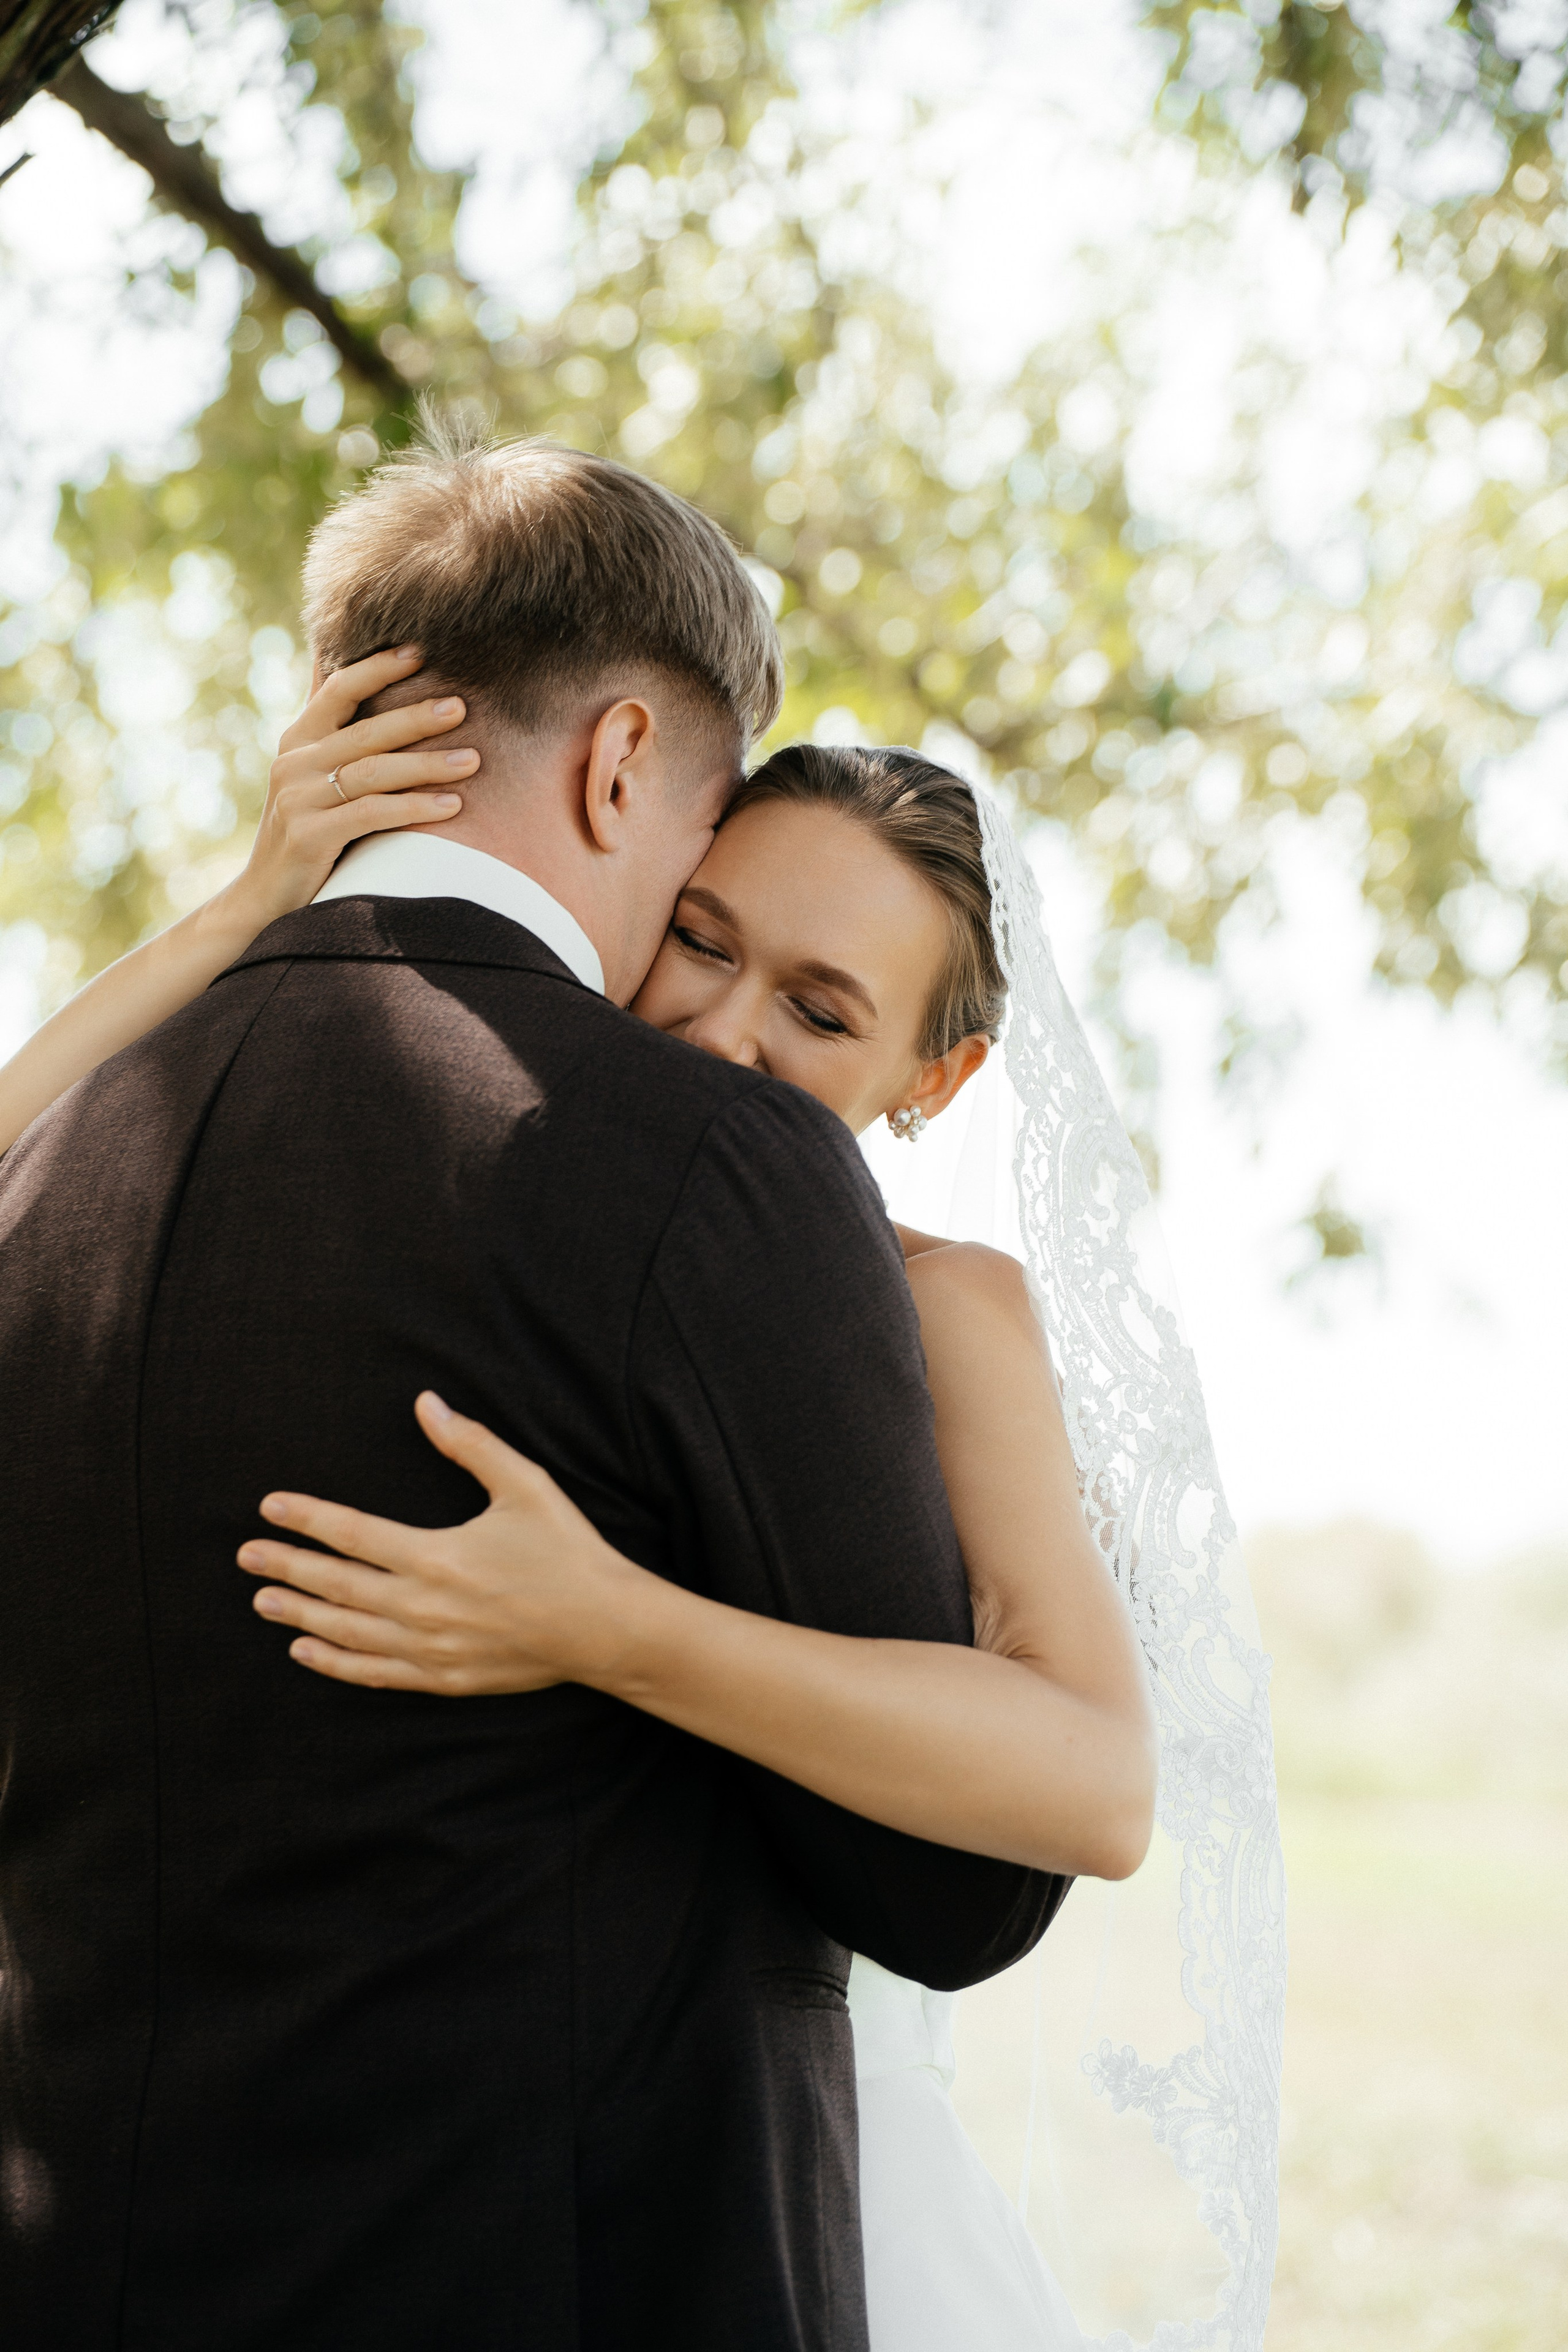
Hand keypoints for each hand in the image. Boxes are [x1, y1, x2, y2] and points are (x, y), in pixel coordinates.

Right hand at [225, 646, 478, 930]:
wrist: (266, 897)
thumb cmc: (309, 830)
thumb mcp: (316, 777)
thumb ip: (337, 734)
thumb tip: (351, 677)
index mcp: (298, 740)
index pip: (338, 689)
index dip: (377, 667)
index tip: (420, 651)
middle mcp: (294, 762)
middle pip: (365, 731)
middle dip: (416, 717)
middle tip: (462, 707)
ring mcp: (298, 799)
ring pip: (373, 772)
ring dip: (426, 765)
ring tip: (473, 761)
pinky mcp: (309, 836)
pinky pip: (372, 814)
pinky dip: (415, 808)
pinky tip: (452, 806)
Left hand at [237, 1393, 649, 1694]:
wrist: (605, 1628)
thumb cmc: (566, 1552)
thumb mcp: (525, 1486)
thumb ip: (471, 1445)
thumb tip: (426, 1403)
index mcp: (437, 1556)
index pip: (352, 1534)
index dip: (307, 1518)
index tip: (270, 1507)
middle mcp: (423, 1606)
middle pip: (336, 1585)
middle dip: (287, 1566)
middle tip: (246, 1554)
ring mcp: (429, 1648)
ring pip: (345, 1632)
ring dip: (300, 1614)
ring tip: (262, 1598)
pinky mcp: (442, 1677)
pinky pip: (372, 1673)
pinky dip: (334, 1662)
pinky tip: (305, 1650)